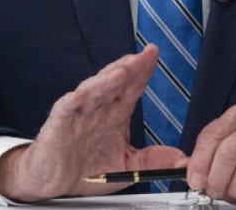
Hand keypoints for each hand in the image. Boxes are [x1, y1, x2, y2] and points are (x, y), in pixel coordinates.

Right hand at [0, 45, 186, 201]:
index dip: (143, 70)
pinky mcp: (59, 124)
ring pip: (93, 90)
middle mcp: (98, 108)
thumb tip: (181, 158)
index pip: (132, 86)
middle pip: (115, 81)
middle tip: (145, 55)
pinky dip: (75, 100)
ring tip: (122, 71)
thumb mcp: (126, 166)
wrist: (54, 182)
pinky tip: (83, 93)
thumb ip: (151, 160)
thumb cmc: (86, 168)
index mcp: (115, 113)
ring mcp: (78, 113)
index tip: (154, 53)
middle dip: (130, 67)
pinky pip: (67, 108)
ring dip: (107, 80)